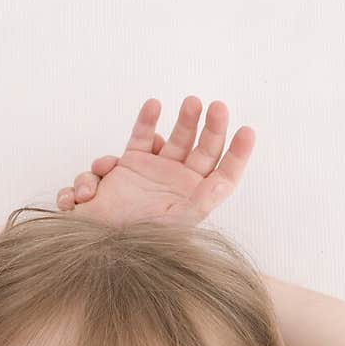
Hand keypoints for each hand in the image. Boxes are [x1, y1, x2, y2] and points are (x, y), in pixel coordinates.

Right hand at [55, 96, 255, 227]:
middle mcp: (178, 183)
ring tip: (191, 103)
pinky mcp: (129, 164)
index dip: (238, 153)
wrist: (97, 242)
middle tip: (217, 107)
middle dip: (212, 126)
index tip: (247, 131)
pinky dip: (146, 121)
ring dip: (184, 120)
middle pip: (203, 149)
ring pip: (175, 138)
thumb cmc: (139, 239)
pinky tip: (154, 105)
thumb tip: (224, 182)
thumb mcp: (176, 222)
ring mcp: (155, 171)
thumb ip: (201, 201)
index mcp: (195, 198)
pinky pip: (141, 136)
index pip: (223, 173)